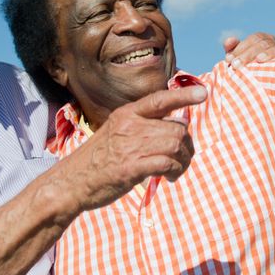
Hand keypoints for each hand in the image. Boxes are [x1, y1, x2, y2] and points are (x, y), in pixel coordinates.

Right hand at [69, 86, 205, 210]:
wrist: (71, 182)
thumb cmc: (97, 159)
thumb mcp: (115, 132)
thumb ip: (141, 126)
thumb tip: (174, 126)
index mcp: (126, 114)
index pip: (160, 99)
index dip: (183, 95)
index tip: (203, 92)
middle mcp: (130, 126)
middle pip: (176, 128)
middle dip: (187, 146)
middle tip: (182, 160)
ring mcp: (130, 147)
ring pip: (175, 145)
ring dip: (183, 161)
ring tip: (176, 171)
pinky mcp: (131, 168)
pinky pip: (167, 163)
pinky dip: (175, 171)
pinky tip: (168, 178)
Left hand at [223, 32, 274, 67]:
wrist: (268, 83)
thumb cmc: (249, 68)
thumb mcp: (239, 58)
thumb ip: (232, 49)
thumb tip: (229, 41)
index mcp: (260, 38)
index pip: (251, 39)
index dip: (240, 48)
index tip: (228, 60)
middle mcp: (271, 41)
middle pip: (260, 43)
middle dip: (247, 54)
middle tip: (235, 65)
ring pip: (273, 48)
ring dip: (265, 54)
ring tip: (257, 60)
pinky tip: (274, 60)